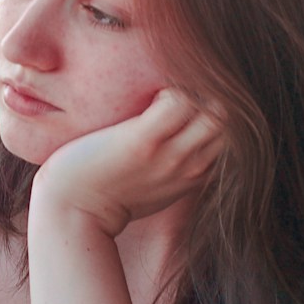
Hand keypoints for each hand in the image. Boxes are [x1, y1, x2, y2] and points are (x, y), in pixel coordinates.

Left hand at [31, 88, 223, 236]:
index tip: (191, 104)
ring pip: (216, 110)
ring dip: (195, 92)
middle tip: (179, 94)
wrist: (71, 214)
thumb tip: (176, 141)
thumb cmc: (105, 196)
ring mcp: (169, 155)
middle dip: (214, 99)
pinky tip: (147, 99)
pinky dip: (170, 89)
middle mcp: (189, 166)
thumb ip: (174, 166)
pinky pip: (179, 101)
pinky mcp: (143, 142)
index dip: (216, 112)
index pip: (232, 134)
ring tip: (163, 96)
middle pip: (232, 120)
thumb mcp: (154, 187)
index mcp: (195, 175)